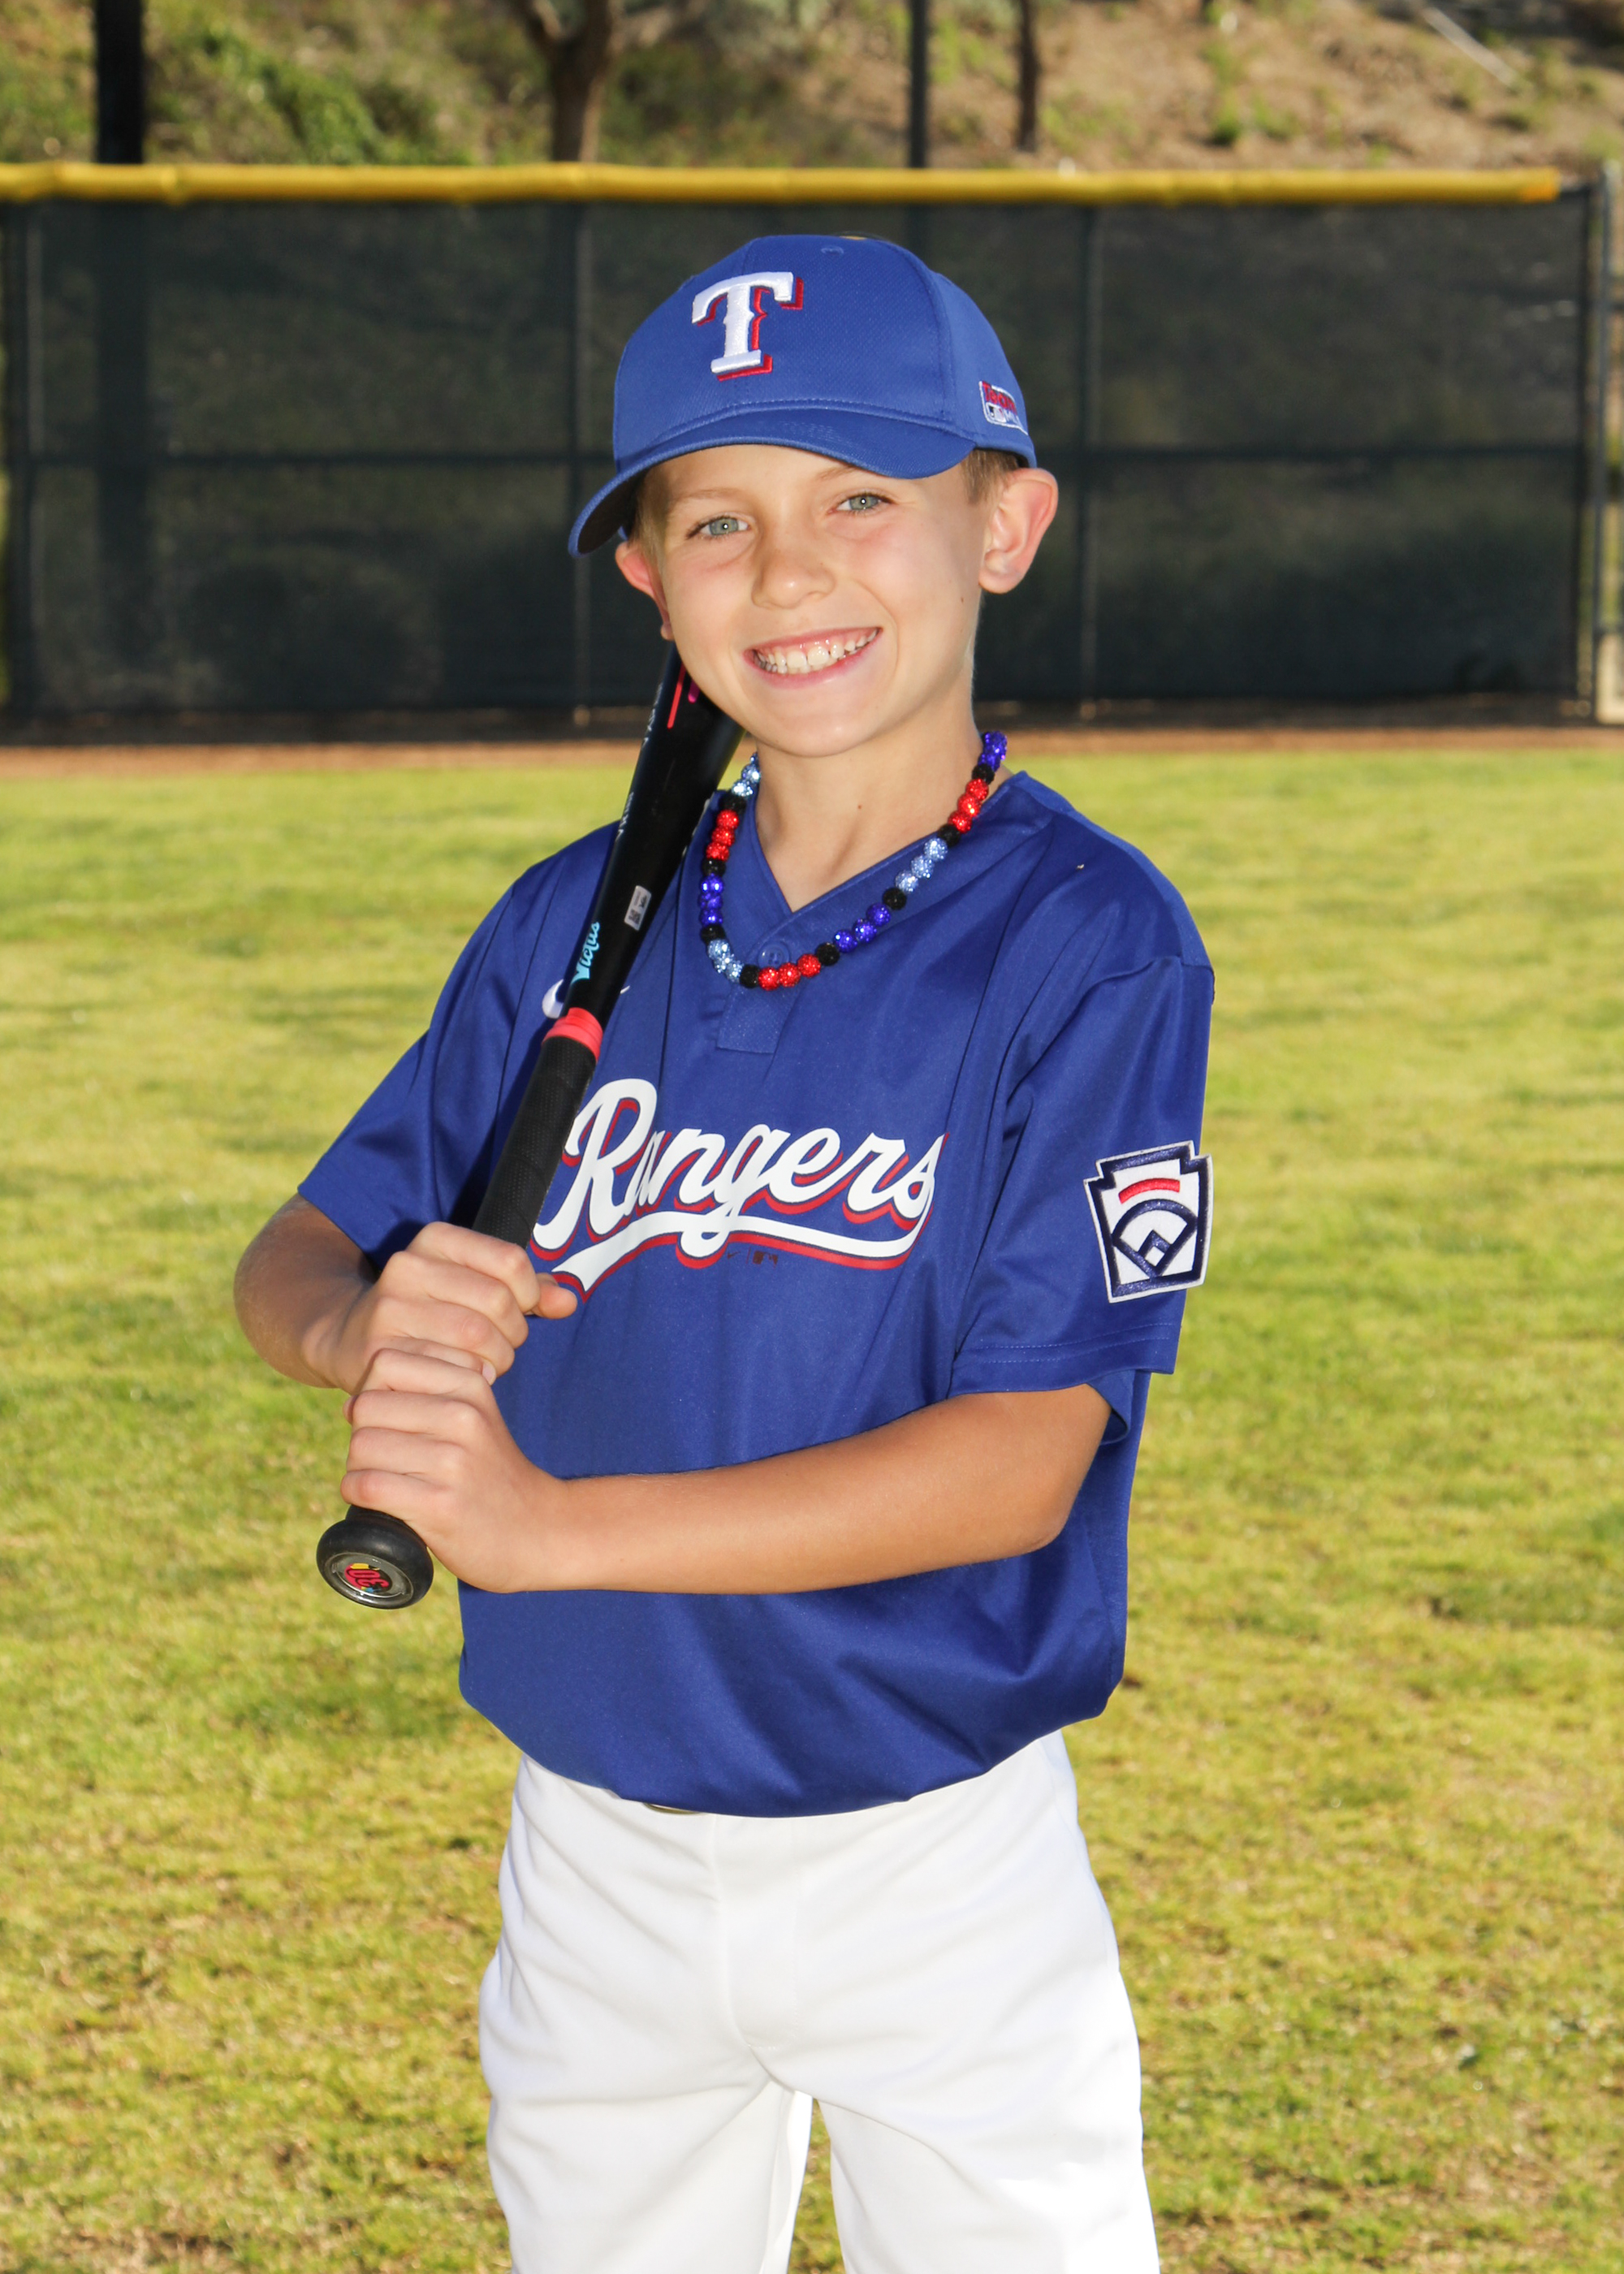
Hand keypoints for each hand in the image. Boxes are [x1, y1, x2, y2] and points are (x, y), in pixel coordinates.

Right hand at [311, 1221, 576, 1394]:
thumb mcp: (473, 1287)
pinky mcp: (381, 1350)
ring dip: (497, 1359)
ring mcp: (390, 1307)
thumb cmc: (431, 1313)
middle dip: (514, 1331)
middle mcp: (408, 1265)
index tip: (521, 1310)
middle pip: (497, 1301)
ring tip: (488, 1364)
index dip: (529, 1293)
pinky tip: (465, 1380)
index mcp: (436, 1239)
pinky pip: (451, 1368)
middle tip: (504, 1345)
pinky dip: (471, 1379)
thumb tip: (569, 1301)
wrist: (349, 1339)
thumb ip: (526, 1289)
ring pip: (478, 1336)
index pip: (510, 1261)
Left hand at [340, 1348, 570, 1592]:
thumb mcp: (474, 1417)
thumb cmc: (489, 1473)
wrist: (535, 1531)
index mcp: (470, 1385)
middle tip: (382, 1456)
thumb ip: (427, 1395)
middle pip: (366, 1405)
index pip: (386, 1361)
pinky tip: (376, 1500)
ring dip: (359, 1467)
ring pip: (361, 1446)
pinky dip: (357, 1493)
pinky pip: (366, 1485)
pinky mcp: (439, 1505)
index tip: (386, 1418)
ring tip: (384, 1479)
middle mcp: (463, 1416)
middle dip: (361, 1432)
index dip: (371, 1389)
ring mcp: (452, 1462)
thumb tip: (351, 1403)